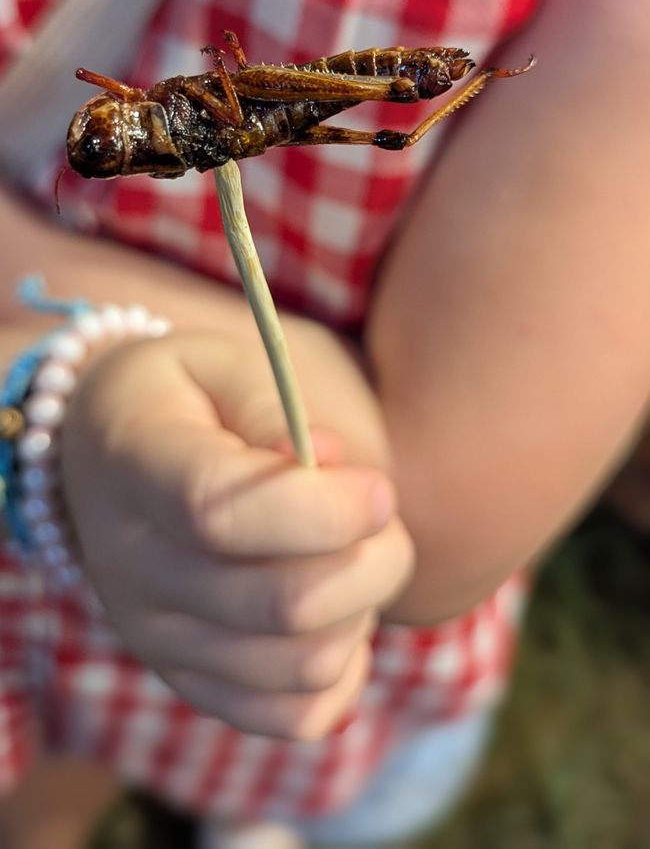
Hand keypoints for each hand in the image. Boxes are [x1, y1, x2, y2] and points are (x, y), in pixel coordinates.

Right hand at [61, 329, 413, 738]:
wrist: (123, 443)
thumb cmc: (201, 389)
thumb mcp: (235, 359)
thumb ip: (280, 407)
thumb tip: (328, 467)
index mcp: (132, 458)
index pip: (216, 512)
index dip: (319, 511)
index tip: (379, 490)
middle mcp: (126, 560)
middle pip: (277, 605)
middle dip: (371, 559)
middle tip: (383, 510)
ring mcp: (151, 633)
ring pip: (300, 666)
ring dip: (362, 608)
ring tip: (353, 551)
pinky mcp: (187, 679)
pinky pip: (293, 715)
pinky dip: (342, 669)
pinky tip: (337, 607)